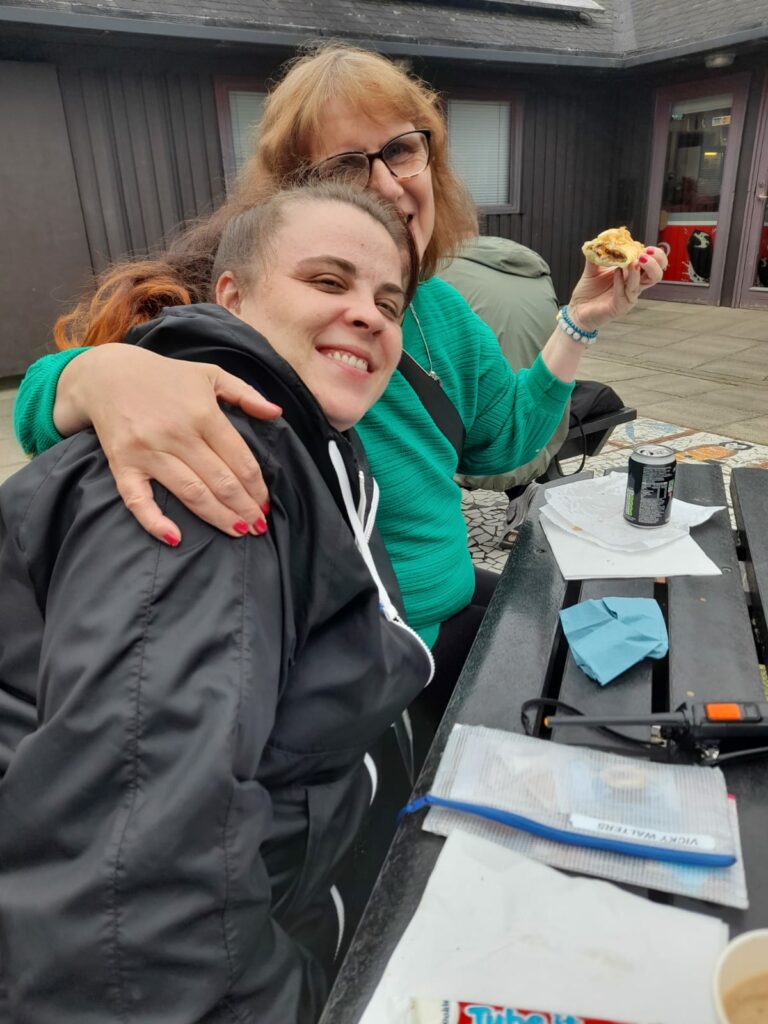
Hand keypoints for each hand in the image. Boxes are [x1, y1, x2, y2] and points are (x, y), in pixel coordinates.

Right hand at [55, 345, 281, 543]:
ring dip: (218, 517)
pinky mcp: (123, 464)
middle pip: (220, 481)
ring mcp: (148, 451)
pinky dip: (154, 522)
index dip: (257, 486)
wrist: (108, 374)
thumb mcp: (210, 375)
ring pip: (191, 493)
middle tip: (258, 526)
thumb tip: (277, 412)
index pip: (239, 460)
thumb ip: (246, 394)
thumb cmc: (166, 377)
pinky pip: (138, 500)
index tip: (265, 504)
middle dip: (244, 508)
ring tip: (237, 531)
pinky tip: (175, 538)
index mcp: (203, 414)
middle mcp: (177, 434)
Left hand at [567, 246, 667, 332]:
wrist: (577, 310)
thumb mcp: (592, 269)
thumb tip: (599, 239)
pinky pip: (625, 293)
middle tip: (646, 254)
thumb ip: (597, 254)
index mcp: (631, 275)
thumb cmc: (588, 291)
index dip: (654, 254)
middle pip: (656, 275)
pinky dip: (621, 281)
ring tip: (634, 261)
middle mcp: (633, 286)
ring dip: (639, 271)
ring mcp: (628, 297)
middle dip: (655, 262)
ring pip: (643, 284)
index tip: (646, 247)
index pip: (652, 264)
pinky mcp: (620, 307)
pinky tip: (615, 272)